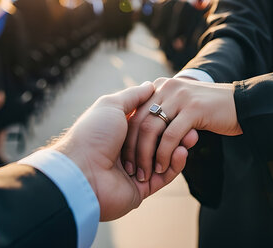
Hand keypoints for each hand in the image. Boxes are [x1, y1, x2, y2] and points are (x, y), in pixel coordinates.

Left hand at [50, 82, 196, 220]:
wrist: (81, 171)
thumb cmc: (94, 134)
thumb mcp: (112, 106)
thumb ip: (133, 96)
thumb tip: (150, 84)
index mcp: (120, 131)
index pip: (150, 121)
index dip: (165, 115)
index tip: (180, 107)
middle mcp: (128, 150)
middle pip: (160, 139)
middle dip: (177, 132)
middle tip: (192, 126)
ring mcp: (136, 170)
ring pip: (165, 157)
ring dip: (180, 146)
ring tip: (191, 137)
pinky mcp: (143, 188)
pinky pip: (165, 176)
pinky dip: (176, 163)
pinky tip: (183, 151)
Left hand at [122, 77, 240, 182]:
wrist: (245, 104)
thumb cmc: (211, 110)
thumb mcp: (181, 106)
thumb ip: (160, 111)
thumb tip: (138, 134)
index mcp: (159, 87)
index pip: (134, 114)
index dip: (128, 139)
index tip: (125, 159)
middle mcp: (165, 88)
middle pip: (139, 122)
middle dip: (133, 150)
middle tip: (133, 171)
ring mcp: (179, 97)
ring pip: (151, 130)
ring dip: (146, 156)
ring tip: (146, 173)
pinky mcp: (193, 109)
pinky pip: (171, 136)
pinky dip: (164, 155)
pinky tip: (163, 168)